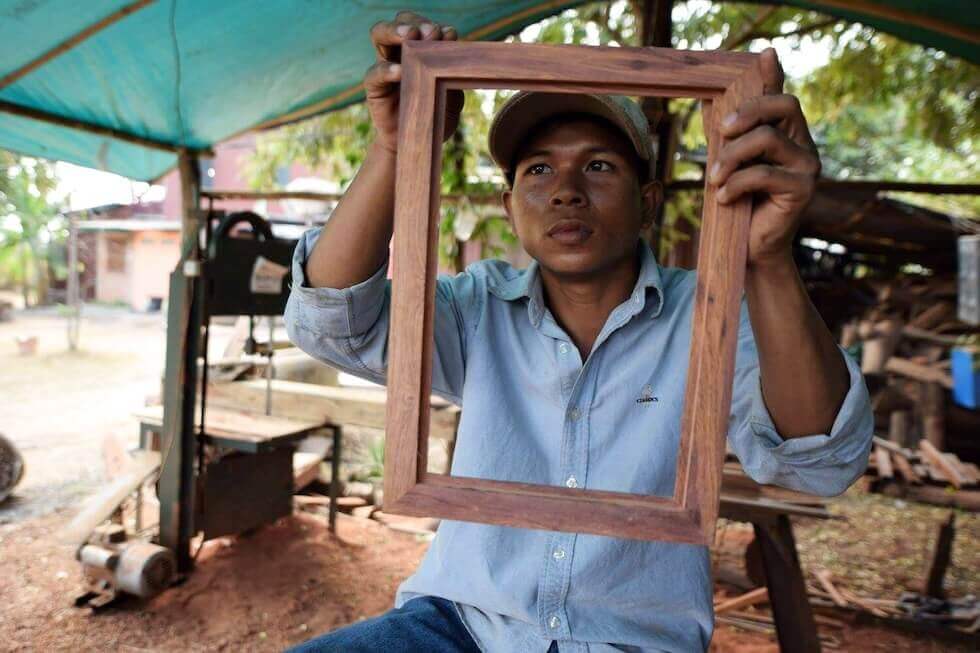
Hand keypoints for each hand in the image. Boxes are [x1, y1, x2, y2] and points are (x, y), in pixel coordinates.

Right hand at [366, 11, 464, 152]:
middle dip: (414, 22)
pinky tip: (400, 71)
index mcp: (420, 52)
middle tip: (430, 32)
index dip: (433, 25)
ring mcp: (385, 68)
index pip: (421, 25)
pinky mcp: (375, 89)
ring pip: (379, 35)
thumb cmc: (436, 116)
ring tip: (410, 35)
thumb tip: (451, 39)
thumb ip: (451, 70)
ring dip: (394, 30)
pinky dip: (387, 69)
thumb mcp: (452, 93)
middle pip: (399, 23)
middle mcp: (400, 54)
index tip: (449, 34)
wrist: (419, 145)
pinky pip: (375, 73)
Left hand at [709, 48, 820, 266]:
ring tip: (713, 179)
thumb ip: (725, 132)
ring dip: (731, 157)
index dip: (773, 75)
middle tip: (719, 133)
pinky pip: (763, 173)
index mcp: (789, 133)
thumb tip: (706, 97)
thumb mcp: (728, 161)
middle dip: (745, 113)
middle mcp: (805, 144)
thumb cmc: (738, 201)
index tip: (761, 56)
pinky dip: (735, 184)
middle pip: (782, 106)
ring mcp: (808, 166)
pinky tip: (724, 197)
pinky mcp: (803, 189)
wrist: (749, 247)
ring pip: (767, 139)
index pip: (782, 96)